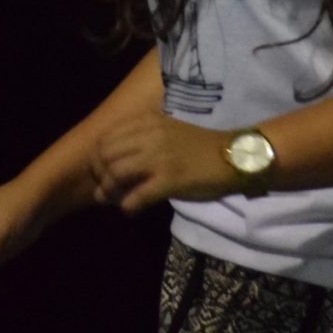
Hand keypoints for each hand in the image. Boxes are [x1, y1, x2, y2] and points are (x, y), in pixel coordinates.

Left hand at [88, 113, 241, 212]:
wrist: (234, 156)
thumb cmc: (200, 146)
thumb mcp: (167, 131)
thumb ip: (142, 139)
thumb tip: (116, 160)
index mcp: (146, 122)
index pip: (106, 137)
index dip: (98, 157)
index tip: (102, 171)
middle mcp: (149, 136)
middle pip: (105, 155)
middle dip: (100, 175)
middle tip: (106, 189)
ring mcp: (159, 158)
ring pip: (116, 174)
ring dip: (111, 191)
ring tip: (116, 200)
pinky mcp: (170, 180)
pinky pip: (137, 196)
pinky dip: (128, 206)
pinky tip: (131, 210)